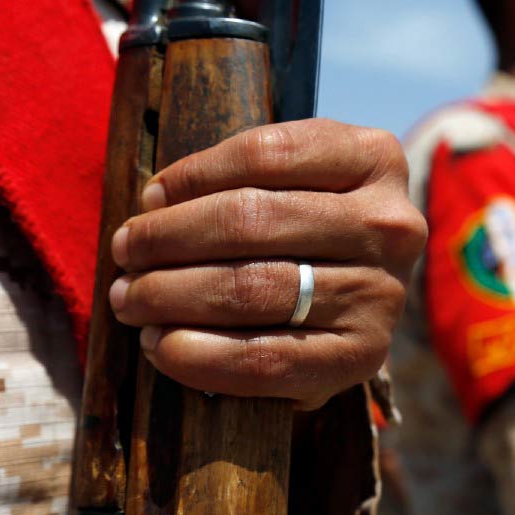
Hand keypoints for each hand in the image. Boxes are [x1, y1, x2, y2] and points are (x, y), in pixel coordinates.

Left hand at [109, 120, 426, 408]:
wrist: (368, 299)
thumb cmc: (312, 228)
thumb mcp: (300, 178)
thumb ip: (243, 178)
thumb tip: (152, 207)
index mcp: (374, 159)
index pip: (265, 154)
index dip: (193, 175)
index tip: (150, 198)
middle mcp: (389, 225)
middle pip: (251, 220)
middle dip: (167, 238)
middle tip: (125, 253)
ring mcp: (382, 294)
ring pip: (252, 288)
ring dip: (170, 295)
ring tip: (130, 298)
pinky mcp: (364, 358)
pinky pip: (265, 360)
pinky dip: (198, 355)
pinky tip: (162, 346)